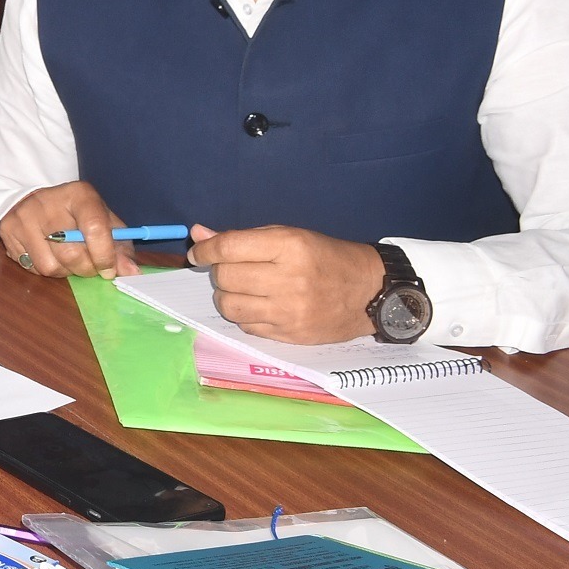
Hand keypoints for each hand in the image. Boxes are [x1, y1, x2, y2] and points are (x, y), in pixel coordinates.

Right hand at [0, 182, 137, 277]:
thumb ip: (120, 246)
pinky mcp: (8, 230)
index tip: (109, 270)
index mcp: (79, 194)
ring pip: (50, 266)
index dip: (104, 255)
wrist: (34, 201)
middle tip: (91, 267)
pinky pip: (32, 268)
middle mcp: (48, 202)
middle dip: (86, 268)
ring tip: (68, 259)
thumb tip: (131, 272)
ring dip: (65, 272)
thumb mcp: (103, 221)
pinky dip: (46, 270)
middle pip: (71, 253)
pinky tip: (50, 255)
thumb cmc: (76, 214)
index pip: (94, 228)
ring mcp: (24, 216)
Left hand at [187, 224, 385, 343]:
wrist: (370, 291)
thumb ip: (242, 237)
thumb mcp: (289, 236)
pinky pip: (246, 326)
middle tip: (233, 269)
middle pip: (225, 278)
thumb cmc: (327, 257)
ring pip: (229, 306)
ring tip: (244, 288)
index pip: (228, 248)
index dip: (205, 250)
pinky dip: (245, 315)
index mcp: (289, 247)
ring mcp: (290, 311)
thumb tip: (198, 234)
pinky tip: (261, 305)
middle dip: (220, 272)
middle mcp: (289, 279)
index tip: (198, 253)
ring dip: (228, 296)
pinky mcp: (290, 335)